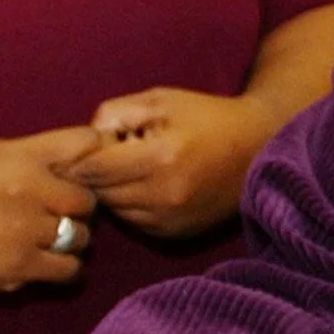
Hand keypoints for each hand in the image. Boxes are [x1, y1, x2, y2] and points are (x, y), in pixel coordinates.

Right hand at [0, 127, 101, 294]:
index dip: (93, 155)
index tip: (87, 169)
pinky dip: (65, 266)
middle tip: (64, 212)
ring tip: (51, 237)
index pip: (83, 142)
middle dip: (81, 207)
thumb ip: (32, 154)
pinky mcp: (20, 268)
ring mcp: (25, 231)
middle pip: (88, 199)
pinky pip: (70, 269)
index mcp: (18, 156)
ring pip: (81, 236)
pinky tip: (48, 259)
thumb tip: (79, 155)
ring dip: (72, 238)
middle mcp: (26, 189)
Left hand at [60, 88, 277, 237]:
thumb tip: (87, 138)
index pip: (94, 168)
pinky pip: (133, 222)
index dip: (78, 159)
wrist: (257, 149)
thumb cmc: (206, 117)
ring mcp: (170, 219)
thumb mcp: (161, 100)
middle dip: (94, 175)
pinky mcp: (175, 233)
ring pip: (114, 211)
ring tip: (126, 168)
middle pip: (100, 193)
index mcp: (159, 157)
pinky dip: (130, 206)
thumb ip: (116, 112)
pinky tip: (144, 184)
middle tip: (103, 155)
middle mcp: (163, 194)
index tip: (75, 149)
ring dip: (111, 192)